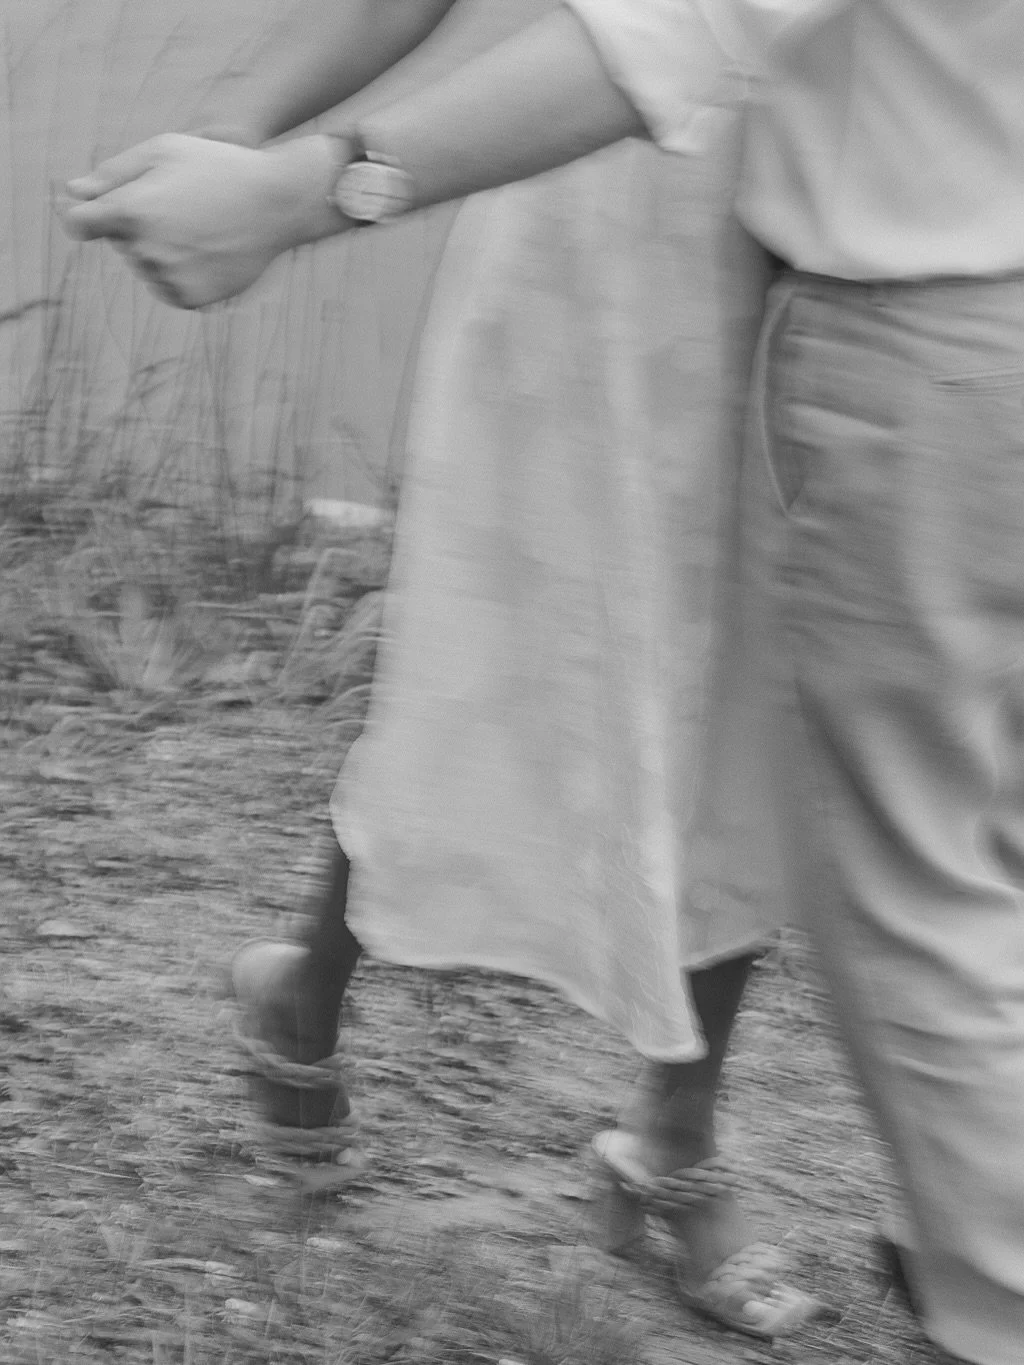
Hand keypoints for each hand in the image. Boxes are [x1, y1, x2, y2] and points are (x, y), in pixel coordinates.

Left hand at [63, 134, 344, 308]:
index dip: (87, 216)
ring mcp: (169, 277)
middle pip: (120, 243)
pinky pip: (169, 287)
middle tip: (184, 205)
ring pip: (146, 266)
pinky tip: (207, 250)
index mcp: (130, 210)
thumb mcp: (164, 151)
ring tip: (201, 227)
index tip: (102, 212)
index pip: (79, 224)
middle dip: (139, 225)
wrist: (279, 202)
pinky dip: (181, 273)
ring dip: (161, 250)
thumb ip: (113, 174)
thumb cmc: (220, 166)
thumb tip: (74, 194)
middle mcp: (145, 248)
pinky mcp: (191, 298)